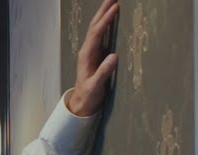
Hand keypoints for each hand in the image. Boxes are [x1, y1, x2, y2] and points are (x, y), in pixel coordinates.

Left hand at [66, 0, 118, 115]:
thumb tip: (114, 56)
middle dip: (103, 11)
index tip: (115, 8)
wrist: (82, 102)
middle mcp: (87, 50)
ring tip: (112, 3)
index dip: (105, 20)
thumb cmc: (88, 95)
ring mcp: (91, 51)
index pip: (96, 33)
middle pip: (95, 26)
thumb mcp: (96, 86)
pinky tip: (110, 18)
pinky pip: (100, 35)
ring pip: (97, 29)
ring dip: (103, 15)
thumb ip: (103, 72)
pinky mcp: (95, 54)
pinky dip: (105, 24)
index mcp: (86, 56)